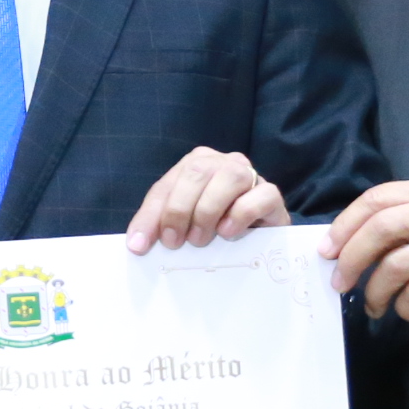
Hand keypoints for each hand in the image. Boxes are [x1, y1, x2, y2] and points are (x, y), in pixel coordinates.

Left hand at [124, 147, 287, 251]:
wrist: (260, 235)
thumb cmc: (216, 226)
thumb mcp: (184, 224)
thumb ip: (160, 226)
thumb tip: (137, 245)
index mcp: (195, 164)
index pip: (165, 186)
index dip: (151, 216)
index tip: (140, 246)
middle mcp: (222, 162)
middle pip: (195, 173)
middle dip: (179, 210)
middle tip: (175, 243)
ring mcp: (249, 174)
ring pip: (229, 178)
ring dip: (208, 212)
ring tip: (201, 239)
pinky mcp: (271, 194)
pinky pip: (260, 195)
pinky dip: (241, 214)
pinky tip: (228, 232)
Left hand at [321, 179, 408, 321]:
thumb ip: (386, 222)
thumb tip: (335, 247)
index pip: (376, 200)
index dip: (344, 226)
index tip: (326, 251)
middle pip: (381, 229)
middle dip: (352, 259)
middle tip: (339, 282)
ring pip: (395, 266)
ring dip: (374, 292)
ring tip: (373, 305)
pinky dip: (402, 307)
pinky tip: (405, 308)